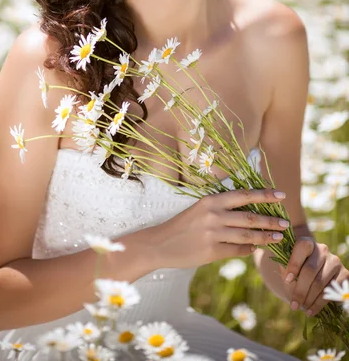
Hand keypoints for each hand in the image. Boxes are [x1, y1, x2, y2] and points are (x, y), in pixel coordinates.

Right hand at [146, 188, 289, 268]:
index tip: (281, 194)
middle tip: (286, 222)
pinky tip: (256, 248)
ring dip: (266, 237)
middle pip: (250, 217)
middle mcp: (213, 215)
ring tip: (279, 238)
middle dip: (271, 220)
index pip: (244, 195)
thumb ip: (222, 208)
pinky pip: (238, 250)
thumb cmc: (182, 225)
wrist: (160, 244)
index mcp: (211, 200)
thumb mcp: (200, 209)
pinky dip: (249, 249)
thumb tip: (250, 209)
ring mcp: (213, 234)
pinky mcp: (212, 251)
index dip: (265, 195)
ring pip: (248, 235)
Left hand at [279, 236, 348, 315]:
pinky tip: (311, 310)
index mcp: (307, 242)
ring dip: (309, 299)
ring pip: (320, 283)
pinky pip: (331, 291)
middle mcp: (322, 249)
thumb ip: (286, 270)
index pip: (302, 248)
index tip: (286, 280)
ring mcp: (335, 261)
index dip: (294, 264)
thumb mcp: (288, 266)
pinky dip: (320, 303)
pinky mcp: (344, 274)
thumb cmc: (296, 268)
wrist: (314, 270)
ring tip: (301, 308)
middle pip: (310, 270)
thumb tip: (289, 282)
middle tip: (293, 305)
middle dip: (300, 290)